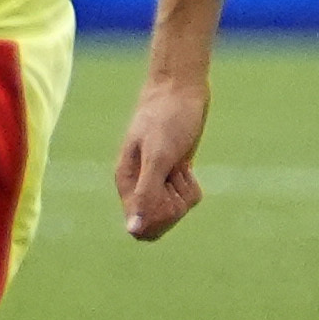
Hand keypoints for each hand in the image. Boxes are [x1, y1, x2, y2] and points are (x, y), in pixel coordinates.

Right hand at [114, 67, 208, 240]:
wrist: (181, 89)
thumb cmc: (167, 118)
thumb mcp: (158, 157)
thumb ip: (145, 194)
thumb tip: (133, 230)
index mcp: (127, 183)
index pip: (140, 227)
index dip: (158, 220)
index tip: (167, 194)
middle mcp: (139, 185)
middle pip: (158, 223)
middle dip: (174, 207)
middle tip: (174, 177)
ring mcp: (158, 181)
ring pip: (174, 212)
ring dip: (183, 193)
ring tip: (179, 165)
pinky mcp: (174, 175)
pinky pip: (186, 198)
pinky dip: (192, 186)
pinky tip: (186, 166)